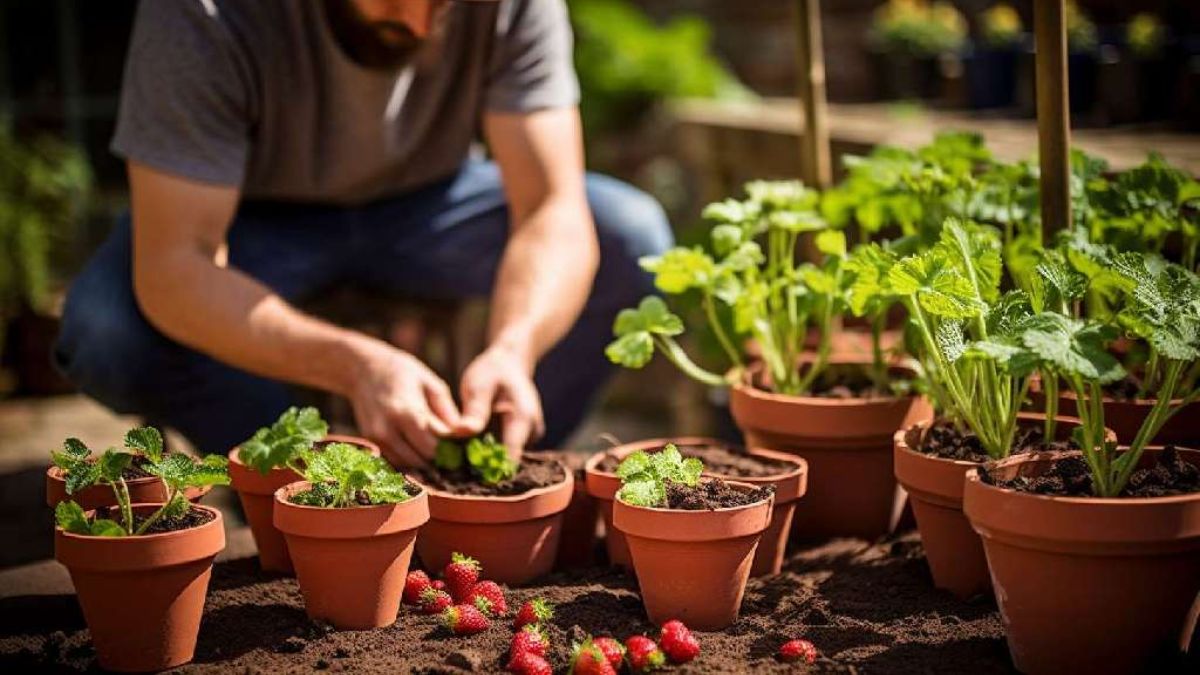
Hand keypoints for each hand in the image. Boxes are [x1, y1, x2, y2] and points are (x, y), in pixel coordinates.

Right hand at [345, 340, 461, 467]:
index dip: (449, 450)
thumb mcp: (432, 384)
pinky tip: (417, 445)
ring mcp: (376, 438)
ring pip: (407, 466)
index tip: (458, 444)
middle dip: (437, 458)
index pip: (432, 449)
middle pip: (420, 461)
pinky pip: (395, 461)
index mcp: (406, 412)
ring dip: (423, 461)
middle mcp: (387, 429)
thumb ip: (447, 413)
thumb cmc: (403, 373)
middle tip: (449, 449)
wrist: (363, 370)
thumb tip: (461, 438)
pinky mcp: (371, 443)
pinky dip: (409, 459)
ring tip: (433, 444)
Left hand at [458, 345, 543, 458]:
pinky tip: (468, 445)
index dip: (486, 468)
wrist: (508, 364)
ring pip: (503, 459)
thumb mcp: (479, 385)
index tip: (461, 471)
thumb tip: (463, 432)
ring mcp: (529, 438)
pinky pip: (503, 453)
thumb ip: (475, 410)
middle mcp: (531, 432)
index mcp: (523, 419)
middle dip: (480, 464)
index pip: (509, 456)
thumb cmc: (492, 372)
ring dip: (482, 458)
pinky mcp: (521, 440)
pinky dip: (486, 452)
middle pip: (506, 461)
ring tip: (458, 452)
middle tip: (452, 461)